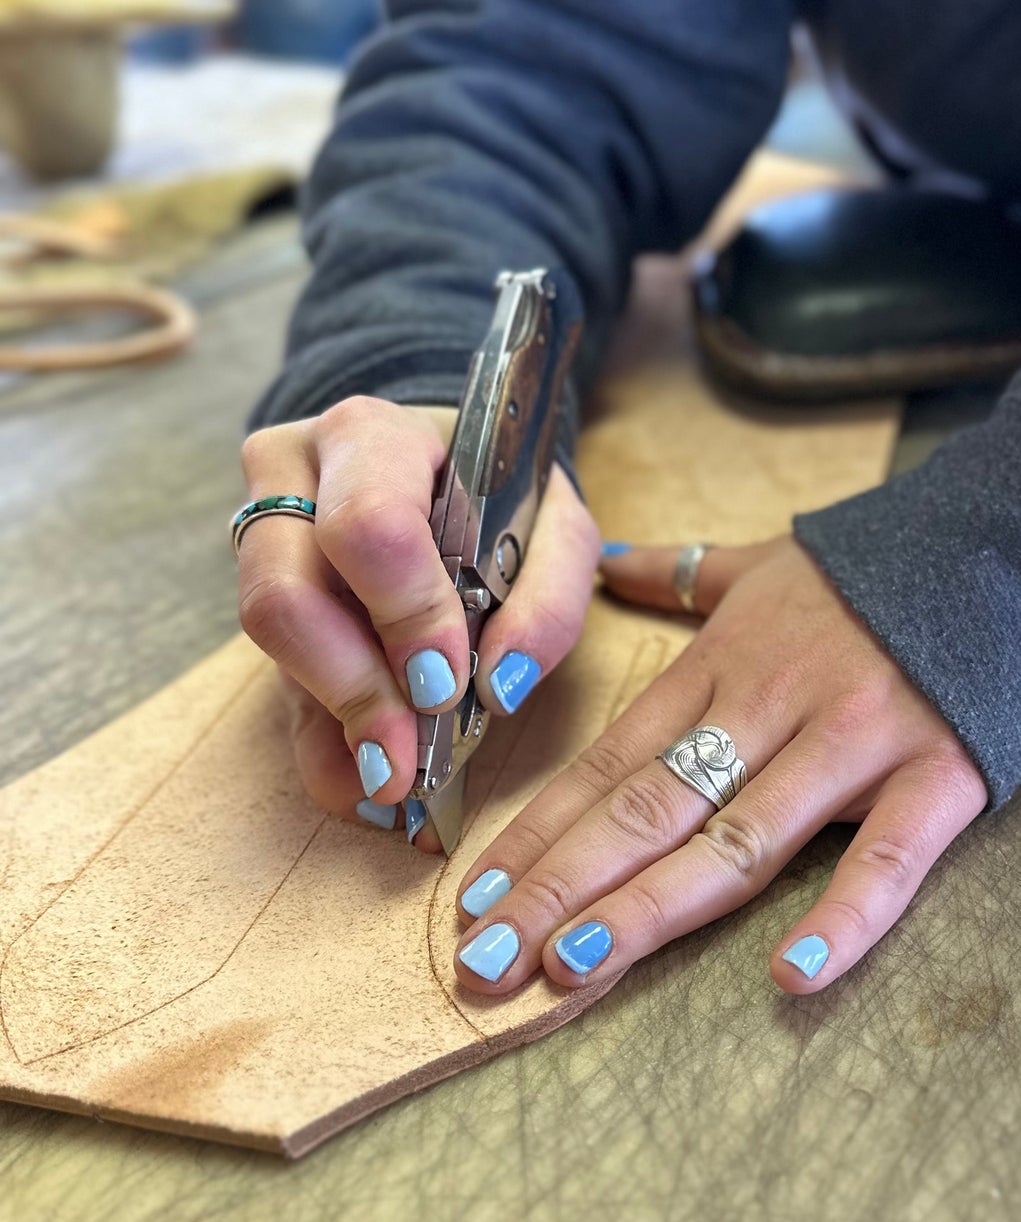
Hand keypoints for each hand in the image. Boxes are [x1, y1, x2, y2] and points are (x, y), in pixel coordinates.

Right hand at [237, 396, 598, 851]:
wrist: (450, 471)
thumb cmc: (502, 492)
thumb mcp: (556, 525)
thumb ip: (547, 596)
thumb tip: (500, 684)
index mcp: (373, 438)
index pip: (367, 525)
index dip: (404, 613)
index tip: (448, 682)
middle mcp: (296, 476)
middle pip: (285, 592)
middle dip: (353, 687)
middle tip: (409, 755)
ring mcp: (264, 534)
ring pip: (269, 640)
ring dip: (334, 720)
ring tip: (392, 778)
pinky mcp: (266, 602)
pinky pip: (276, 682)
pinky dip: (320, 744)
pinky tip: (362, 783)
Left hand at [451, 535, 985, 993]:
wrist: (1016, 541)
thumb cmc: (879, 568)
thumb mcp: (764, 562)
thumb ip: (681, 572)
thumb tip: (608, 557)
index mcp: (724, 663)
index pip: (611, 760)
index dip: (541, 830)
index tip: (474, 894)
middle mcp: (773, 703)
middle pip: (650, 807)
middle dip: (560, 887)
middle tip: (483, 962)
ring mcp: (856, 740)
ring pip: (739, 837)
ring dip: (652, 906)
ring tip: (572, 968)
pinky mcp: (939, 774)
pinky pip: (889, 857)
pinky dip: (845, 915)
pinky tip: (790, 974)